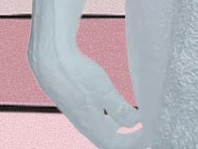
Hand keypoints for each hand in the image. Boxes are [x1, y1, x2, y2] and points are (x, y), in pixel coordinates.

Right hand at [30, 43, 146, 147]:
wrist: (49, 58)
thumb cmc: (77, 73)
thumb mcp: (104, 90)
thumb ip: (119, 109)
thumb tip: (135, 123)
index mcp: (90, 125)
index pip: (116, 145)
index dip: (134, 142)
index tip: (149, 133)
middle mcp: (82, 123)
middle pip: (108, 140)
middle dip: (127, 139)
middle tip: (144, 131)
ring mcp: (76, 113)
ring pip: (100, 129)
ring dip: (117, 129)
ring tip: (132, 123)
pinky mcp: (73, 102)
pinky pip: (93, 118)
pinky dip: (107, 119)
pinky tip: (111, 107)